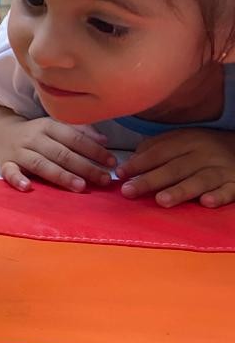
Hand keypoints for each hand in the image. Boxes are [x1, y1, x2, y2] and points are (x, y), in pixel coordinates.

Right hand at [0, 107, 115, 192]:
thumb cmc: (34, 133)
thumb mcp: (55, 127)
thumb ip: (79, 132)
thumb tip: (105, 140)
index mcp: (48, 126)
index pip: (74, 138)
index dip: (93, 150)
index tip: (111, 162)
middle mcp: (34, 138)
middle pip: (61, 153)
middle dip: (84, 166)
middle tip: (103, 179)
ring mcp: (18, 152)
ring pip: (41, 164)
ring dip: (61, 175)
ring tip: (80, 186)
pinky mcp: (4, 164)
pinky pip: (10, 172)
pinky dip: (17, 179)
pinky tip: (28, 187)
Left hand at [117, 129, 234, 207]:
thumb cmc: (203, 147)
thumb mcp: (181, 140)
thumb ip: (156, 148)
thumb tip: (131, 161)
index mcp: (187, 141)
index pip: (159, 152)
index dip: (139, 163)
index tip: (120, 174)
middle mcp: (203, 154)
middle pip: (174, 168)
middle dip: (150, 180)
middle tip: (129, 191)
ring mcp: (221, 170)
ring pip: (199, 180)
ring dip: (180, 190)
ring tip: (161, 200)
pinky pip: (229, 191)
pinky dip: (219, 196)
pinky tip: (206, 202)